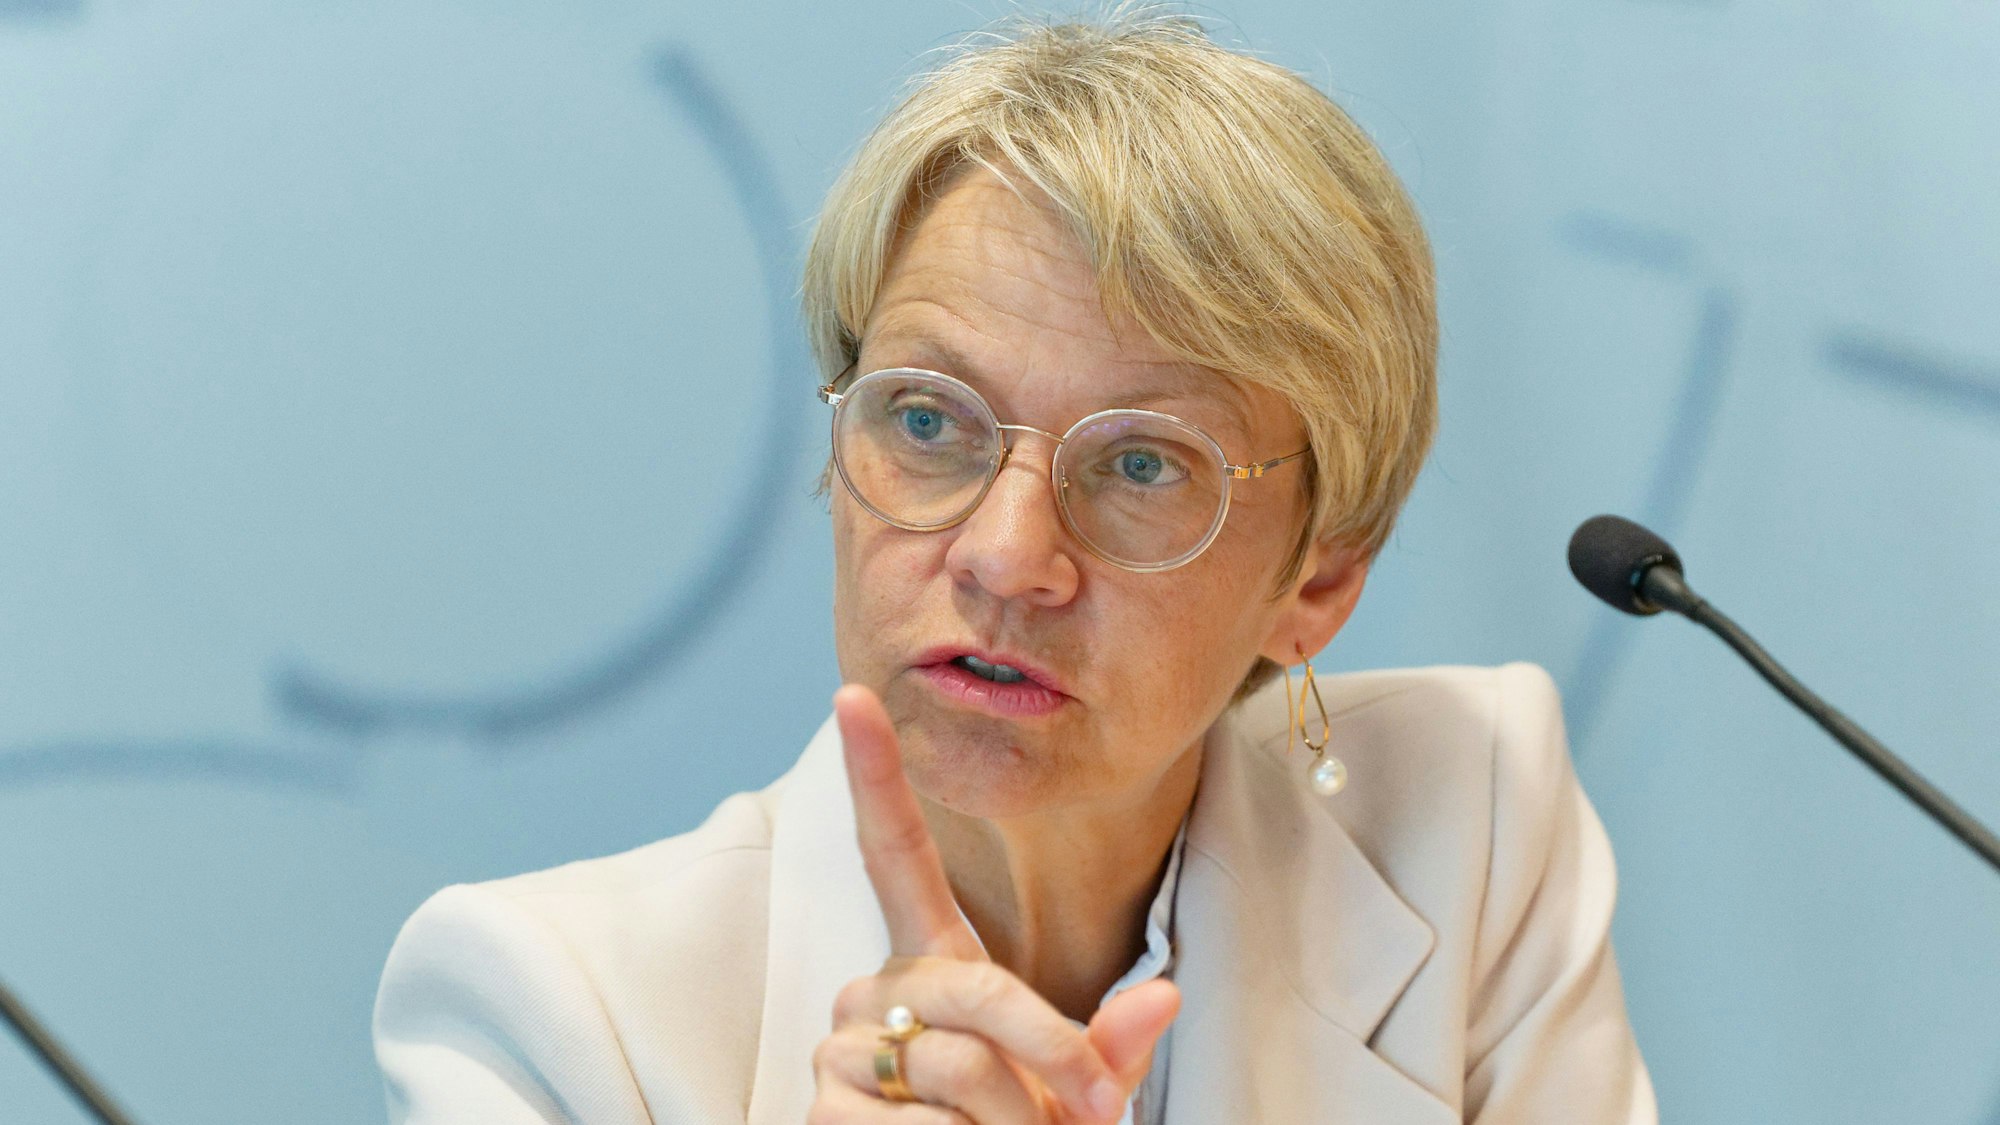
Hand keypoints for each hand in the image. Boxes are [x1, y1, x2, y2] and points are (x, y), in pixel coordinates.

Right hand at [808, 685, 1179, 1123]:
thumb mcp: (1076, 1094)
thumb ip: (1110, 1046)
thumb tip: (1168, 994)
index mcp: (930, 963)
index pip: (893, 854)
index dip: (874, 775)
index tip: (852, 693)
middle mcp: (874, 989)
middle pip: (975, 989)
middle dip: (1050, 1053)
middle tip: (1094, 1111)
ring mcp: (840, 1049)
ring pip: (956, 1065)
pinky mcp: (822, 1110)